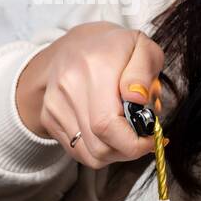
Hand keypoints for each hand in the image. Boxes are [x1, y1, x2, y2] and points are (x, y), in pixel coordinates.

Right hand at [14, 21, 166, 167]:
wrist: (76, 45)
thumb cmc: (116, 49)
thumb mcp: (144, 48)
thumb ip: (144, 72)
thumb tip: (138, 99)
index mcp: (94, 66)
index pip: (107, 124)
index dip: (134, 143)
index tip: (152, 138)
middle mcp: (68, 86)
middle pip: (99, 146)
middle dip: (129, 149)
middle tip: (143, 135)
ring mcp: (54, 104)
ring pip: (90, 155)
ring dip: (115, 152)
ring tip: (126, 132)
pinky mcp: (48, 118)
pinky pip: (78, 151)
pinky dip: (99, 150)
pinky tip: (109, 132)